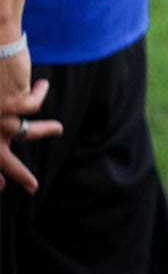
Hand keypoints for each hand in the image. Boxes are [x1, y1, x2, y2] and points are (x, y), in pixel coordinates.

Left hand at [1, 49, 58, 193]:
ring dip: (44, 130)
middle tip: (32, 187)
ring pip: (28, 131)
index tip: (1, 188)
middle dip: (18, 174)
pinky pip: (36, 104)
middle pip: (2, 158)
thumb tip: (13, 126)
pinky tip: (42, 85)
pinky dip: (41, 93)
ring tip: (57, 129)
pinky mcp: (15, 102)